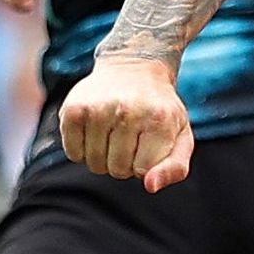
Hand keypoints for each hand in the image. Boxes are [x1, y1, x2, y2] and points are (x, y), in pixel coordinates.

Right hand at [57, 54, 195, 189]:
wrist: (133, 68)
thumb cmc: (159, 112)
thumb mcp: (180, 137)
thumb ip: (174, 168)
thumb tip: (149, 186)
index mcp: (158, 119)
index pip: (142, 171)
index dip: (145, 163)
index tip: (150, 142)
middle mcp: (127, 111)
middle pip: (117, 170)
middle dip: (125, 161)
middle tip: (131, 136)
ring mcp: (97, 108)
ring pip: (94, 164)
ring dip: (104, 157)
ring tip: (114, 132)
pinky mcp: (73, 109)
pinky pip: (73, 154)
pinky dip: (83, 150)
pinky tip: (95, 130)